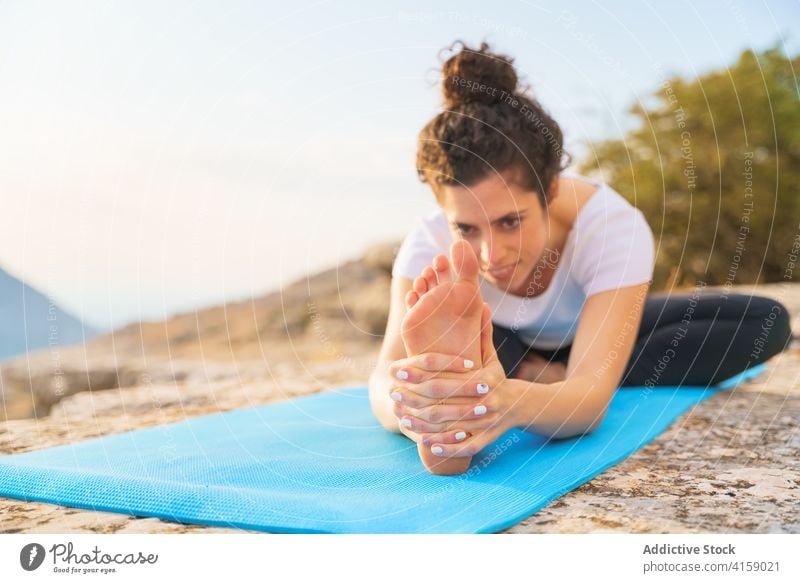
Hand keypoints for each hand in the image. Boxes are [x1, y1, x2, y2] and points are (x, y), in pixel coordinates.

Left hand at [388, 304, 522, 457]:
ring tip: (401, 417)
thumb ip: (482, 333)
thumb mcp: (490, 356)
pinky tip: (426, 444)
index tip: (397, 370)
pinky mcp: (487, 439)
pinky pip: (465, 448)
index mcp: (483, 378)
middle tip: (393, 393)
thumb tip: (481, 303)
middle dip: (414, 397)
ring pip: (449, 425)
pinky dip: (446, 448)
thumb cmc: (498, 379)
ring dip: (423, 423)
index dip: (418, 372)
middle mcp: (485, 400)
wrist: (522, 406)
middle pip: (442, 400)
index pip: (444, 374)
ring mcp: (486, 422)